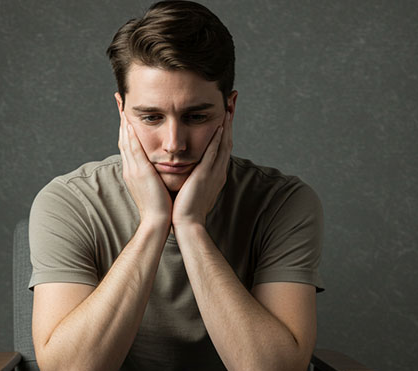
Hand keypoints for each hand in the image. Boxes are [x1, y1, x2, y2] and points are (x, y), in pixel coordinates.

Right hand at [118, 113, 171, 229]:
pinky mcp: (140, 171)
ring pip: (126, 139)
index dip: (127, 127)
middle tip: (119, 100)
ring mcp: (133, 169)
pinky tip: (130, 120)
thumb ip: (156, 175)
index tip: (126, 112)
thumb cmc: (161, 207)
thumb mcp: (156, 187)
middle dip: (122, 118)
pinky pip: (134, 147)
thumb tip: (160, 167)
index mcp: (134, 172)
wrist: (157, 222)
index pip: (129, 144)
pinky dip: (131, 133)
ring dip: (124, 120)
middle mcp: (130, 168)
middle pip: (123, 137)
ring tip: (122, 103)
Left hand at [172, 112, 231, 228]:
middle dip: (230, 119)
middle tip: (233, 100)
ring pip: (223, 143)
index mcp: (214, 173)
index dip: (225, 128)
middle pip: (226, 140)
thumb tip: (186, 169)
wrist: (186, 224)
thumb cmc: (185, 209)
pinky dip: (218, 139)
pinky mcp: (206, 175)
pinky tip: (220, 125)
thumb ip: (192, 176)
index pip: (221, 146)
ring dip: (227, 124)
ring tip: (229, 105)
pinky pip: (214, 153)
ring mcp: (214, 173)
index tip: (225, 111)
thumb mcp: (192, 188)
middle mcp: (218, 170)